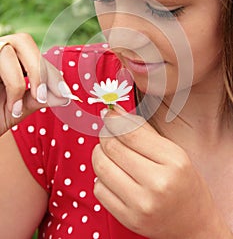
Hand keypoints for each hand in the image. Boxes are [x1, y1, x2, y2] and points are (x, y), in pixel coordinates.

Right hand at [0, 33, 73, 134]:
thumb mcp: (18, 109)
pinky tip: (10, 107)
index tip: (67, 95)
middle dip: (39, 69)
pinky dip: (10, 83)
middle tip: (44, 97)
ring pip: (7, 50)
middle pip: (23, 40)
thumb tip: (67, 96)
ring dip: (19, 81)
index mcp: (12, 59)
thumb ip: (40, 99)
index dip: (53, 74)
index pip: (36, 56)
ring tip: (17, 108)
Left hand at [92, 106, 231, 238]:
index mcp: (173, 162)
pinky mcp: (128, 219)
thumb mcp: (173, 152)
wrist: (194, 223)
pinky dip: (101, 177)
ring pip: (101, 168)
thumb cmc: (184, 183)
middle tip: (108, 133)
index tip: (109, 114)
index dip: (114, 120)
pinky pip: (99, 189)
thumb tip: (114, 112)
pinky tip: (113, 175)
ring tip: (108, 152)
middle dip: (105, 135)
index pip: (130, 134)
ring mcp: (141, 204)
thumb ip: (143, 131)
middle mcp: (158, 184)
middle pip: (113, 149)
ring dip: (99, 154)